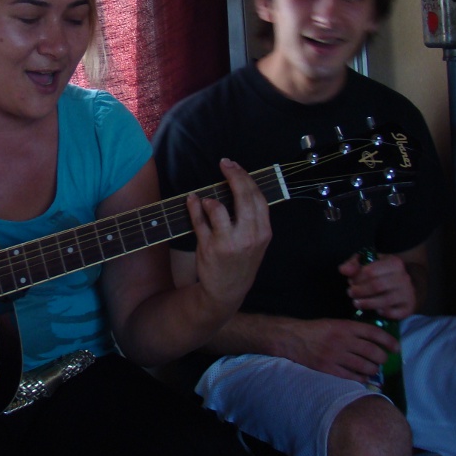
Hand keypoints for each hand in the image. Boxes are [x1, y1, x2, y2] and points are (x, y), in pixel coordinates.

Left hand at [187, 158, 271, 311]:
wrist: (227, 291)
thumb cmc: (241, 261)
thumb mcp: (256, 241)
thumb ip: (251, 217)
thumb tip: (240, 186)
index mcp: (263, 232)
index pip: (258, 198)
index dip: (246, 178)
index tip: (236, 166)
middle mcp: (249, 236)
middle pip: (243, 197)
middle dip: (234, 176)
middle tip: (224, 164)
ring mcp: (228, 242)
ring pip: (218, 208)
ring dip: (210, 198)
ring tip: (206, 198)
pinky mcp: (210, 247)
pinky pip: (199, 221)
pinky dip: (194, 207)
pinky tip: (192, 201)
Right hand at [271, 317, 395, 382]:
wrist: (292, 339)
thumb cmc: (315, 330)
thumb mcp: (335, 323)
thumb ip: (353, 330)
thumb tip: (375, 339)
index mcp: (345, 326)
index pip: (374, 333)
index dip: (388, 341)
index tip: (396, 347)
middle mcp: (343, 340)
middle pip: (372, 351)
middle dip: (382, 358)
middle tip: (383, 360)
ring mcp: (336, 356)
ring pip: (364, 366)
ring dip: (373, 369)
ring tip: (374, 369)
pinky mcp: (328, 369)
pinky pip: (351, 377)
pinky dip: (361, 378)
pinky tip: (363, 377)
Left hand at [338, 251, 417, 320]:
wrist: (404, 288)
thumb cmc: (381, 274)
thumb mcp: (367, 265)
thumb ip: (353, 265)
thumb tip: (343, 270)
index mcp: (394, 263)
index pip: (370, 271)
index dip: (356, 278)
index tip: (351, 282)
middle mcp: (404, 277)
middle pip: (377, 286)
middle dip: (360, 291)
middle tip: (351, 293)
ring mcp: (408, 293)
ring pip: (385, 301)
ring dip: (367, 303)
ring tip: (356, 303)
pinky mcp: (408, 308)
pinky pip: (393, 313)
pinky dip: (382, 313)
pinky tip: (374, 310)